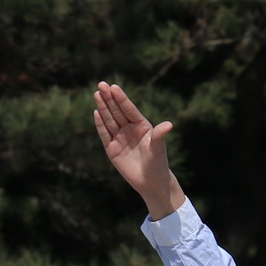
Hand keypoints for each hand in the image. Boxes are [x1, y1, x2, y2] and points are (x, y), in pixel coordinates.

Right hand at [93, 83, 186, 218]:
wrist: (150, 181)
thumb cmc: (157, 162)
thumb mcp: (158, 148)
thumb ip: (160, 135)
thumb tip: (168, 124)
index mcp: (141, 125)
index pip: (129, 109)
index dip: (121, 98)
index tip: (114, 87)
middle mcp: (129, 129)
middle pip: (117, 111)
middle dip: (109, 98)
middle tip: (101, 84)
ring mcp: (119, 138)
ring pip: (109, 120)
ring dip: (103, 107)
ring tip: (97, 93)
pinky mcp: (111, 148)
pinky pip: (104, 133)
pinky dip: (100, 124)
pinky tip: (96, 112)